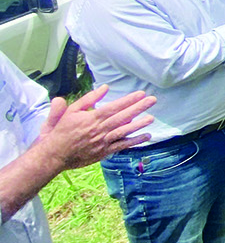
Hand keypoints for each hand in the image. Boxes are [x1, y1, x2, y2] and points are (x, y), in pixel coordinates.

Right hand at [36, 85, 154, 169]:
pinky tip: (146, 136)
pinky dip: (134, 141)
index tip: (141, 94)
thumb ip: (88, 99)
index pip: (113, 107)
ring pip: (124, 132)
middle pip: (122, 117)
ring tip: (152, 118)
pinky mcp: (104, 152)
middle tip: (153, 100)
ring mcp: (102, 142)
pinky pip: (121, 146)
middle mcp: (99, 130)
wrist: (53, 154)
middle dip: (138, 108)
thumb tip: (105, 88)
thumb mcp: (71, 111)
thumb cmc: (61, 131)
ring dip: (139, 125)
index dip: (128, 100)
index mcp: (91, 118)